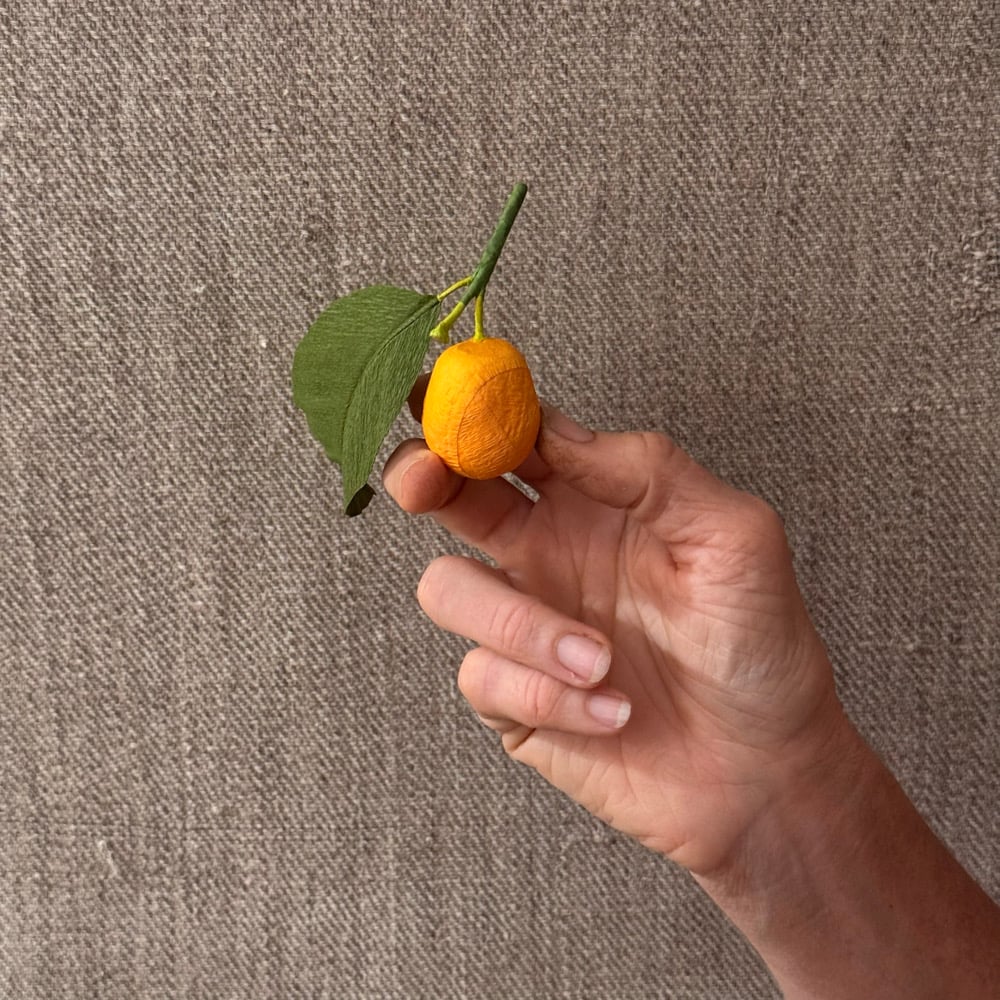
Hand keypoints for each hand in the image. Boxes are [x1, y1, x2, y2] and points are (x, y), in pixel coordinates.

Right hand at [383, 398, 847, 874]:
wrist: (766, 770)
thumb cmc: (760, 644)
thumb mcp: (733, 534)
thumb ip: (646, 468)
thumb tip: (554, 428)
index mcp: (594, 502)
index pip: (516, 438)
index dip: (474, 410)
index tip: (445, 391)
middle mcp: (547, 553)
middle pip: (451, 494)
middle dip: (423, 476)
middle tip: (425, 479)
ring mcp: (525, 625)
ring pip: (450, 589)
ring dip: (520, 625)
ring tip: (603, 659)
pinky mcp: (515, 697)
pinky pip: (482, 677)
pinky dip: (546, 693)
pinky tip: (612, 710)